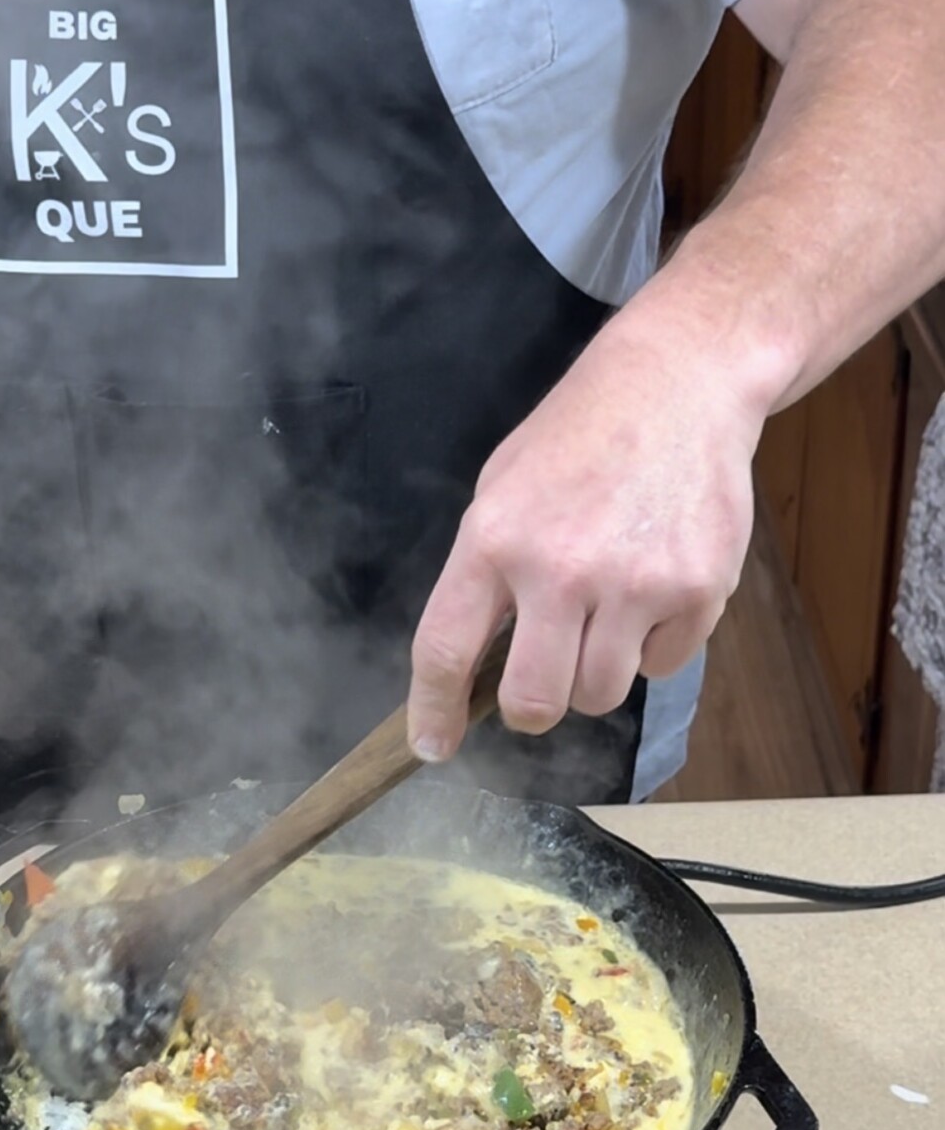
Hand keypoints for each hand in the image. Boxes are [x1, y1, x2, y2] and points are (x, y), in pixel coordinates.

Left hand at [407, 299, 764, 759]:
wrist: (679, 383)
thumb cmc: (578, 440)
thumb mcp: (502, 490)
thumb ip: (485, 575)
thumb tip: (471, 665)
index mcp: (494, 540)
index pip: (446, 650)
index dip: (433, 711)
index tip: (432, 746)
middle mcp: (561, 568)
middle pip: (534, 702)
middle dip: (532, 708)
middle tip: (541, 682)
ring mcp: (634, 583)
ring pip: (600, 694)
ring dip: (596, 674)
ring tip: (605, 613)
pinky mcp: (696, 590)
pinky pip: (663, 666)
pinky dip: (655, 645)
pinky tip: (654, 585)